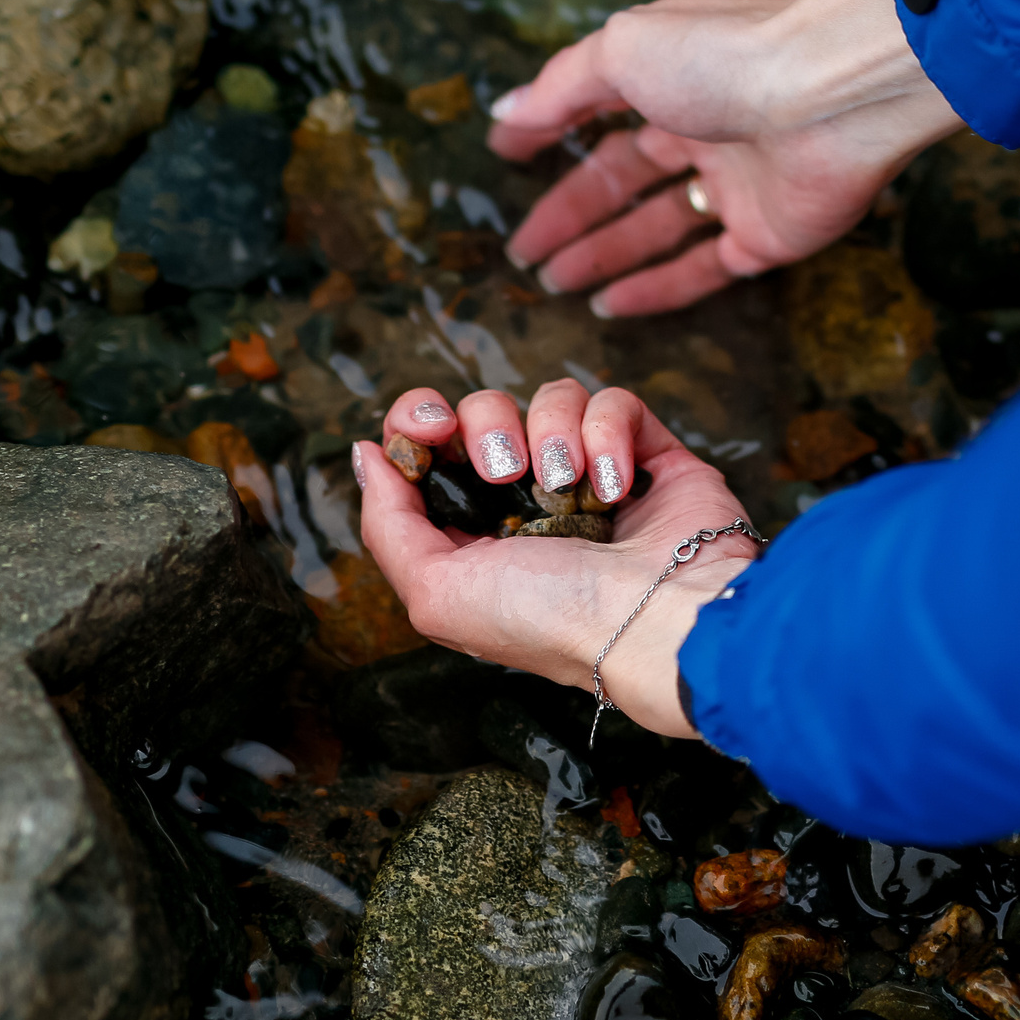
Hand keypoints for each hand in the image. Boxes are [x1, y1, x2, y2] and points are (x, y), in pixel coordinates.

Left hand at [353, 380, 755, 735]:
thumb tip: (366, 455)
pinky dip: (608, 433)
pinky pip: (613, 401)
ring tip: (568, 483)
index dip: (419, 421)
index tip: (429, 428)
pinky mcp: (647, 454)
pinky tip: (613, 485)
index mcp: (476, 531)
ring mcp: (590, 473)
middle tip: (504, 471)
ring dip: (552, 432)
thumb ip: (388, 524)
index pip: (432, 446)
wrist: (653, 621)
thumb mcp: (437, 593)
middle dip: (487, 426)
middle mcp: (531, 500)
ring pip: (550, 399)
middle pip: (485, 410)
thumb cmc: (549, 621)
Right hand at [489, 0, 963, 316]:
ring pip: (659, 229)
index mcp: (674, 76)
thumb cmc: (723, 58)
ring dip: (604, 256)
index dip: (553, 137)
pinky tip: (609, 306)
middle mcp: (706, 129)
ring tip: (552, 282)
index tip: (508, 162)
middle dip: (571, 216)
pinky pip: (705, 270)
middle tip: (523, 254)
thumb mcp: (622, 52)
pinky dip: (657, 290)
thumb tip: (506, 112)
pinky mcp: (769, 236)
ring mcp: (739, 186)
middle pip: (625, 180)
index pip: (601, 113)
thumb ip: (562, 87)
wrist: (829, 97)